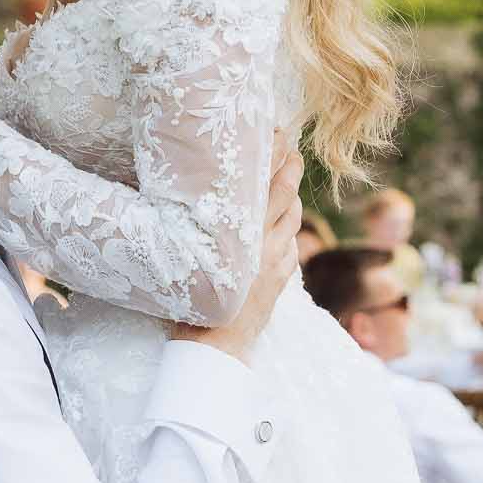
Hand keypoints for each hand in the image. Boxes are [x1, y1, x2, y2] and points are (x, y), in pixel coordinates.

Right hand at [180, 146, 303, 363]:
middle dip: (290, 167)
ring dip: (290, 198)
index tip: (276, 134)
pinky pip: (290, 246)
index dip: (274, 158)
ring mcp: (275, 262)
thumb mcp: (192, 256)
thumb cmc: (191, 303)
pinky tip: (281, 225)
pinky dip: (288, 230)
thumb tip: (204, 197)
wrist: (215, 347)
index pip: (265, 186)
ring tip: (288, 177)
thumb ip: (205, 226)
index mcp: (241, 236)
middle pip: (284, 196)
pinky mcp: (280, 278)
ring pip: (291, 220)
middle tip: (290, 145)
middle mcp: (263, 245)